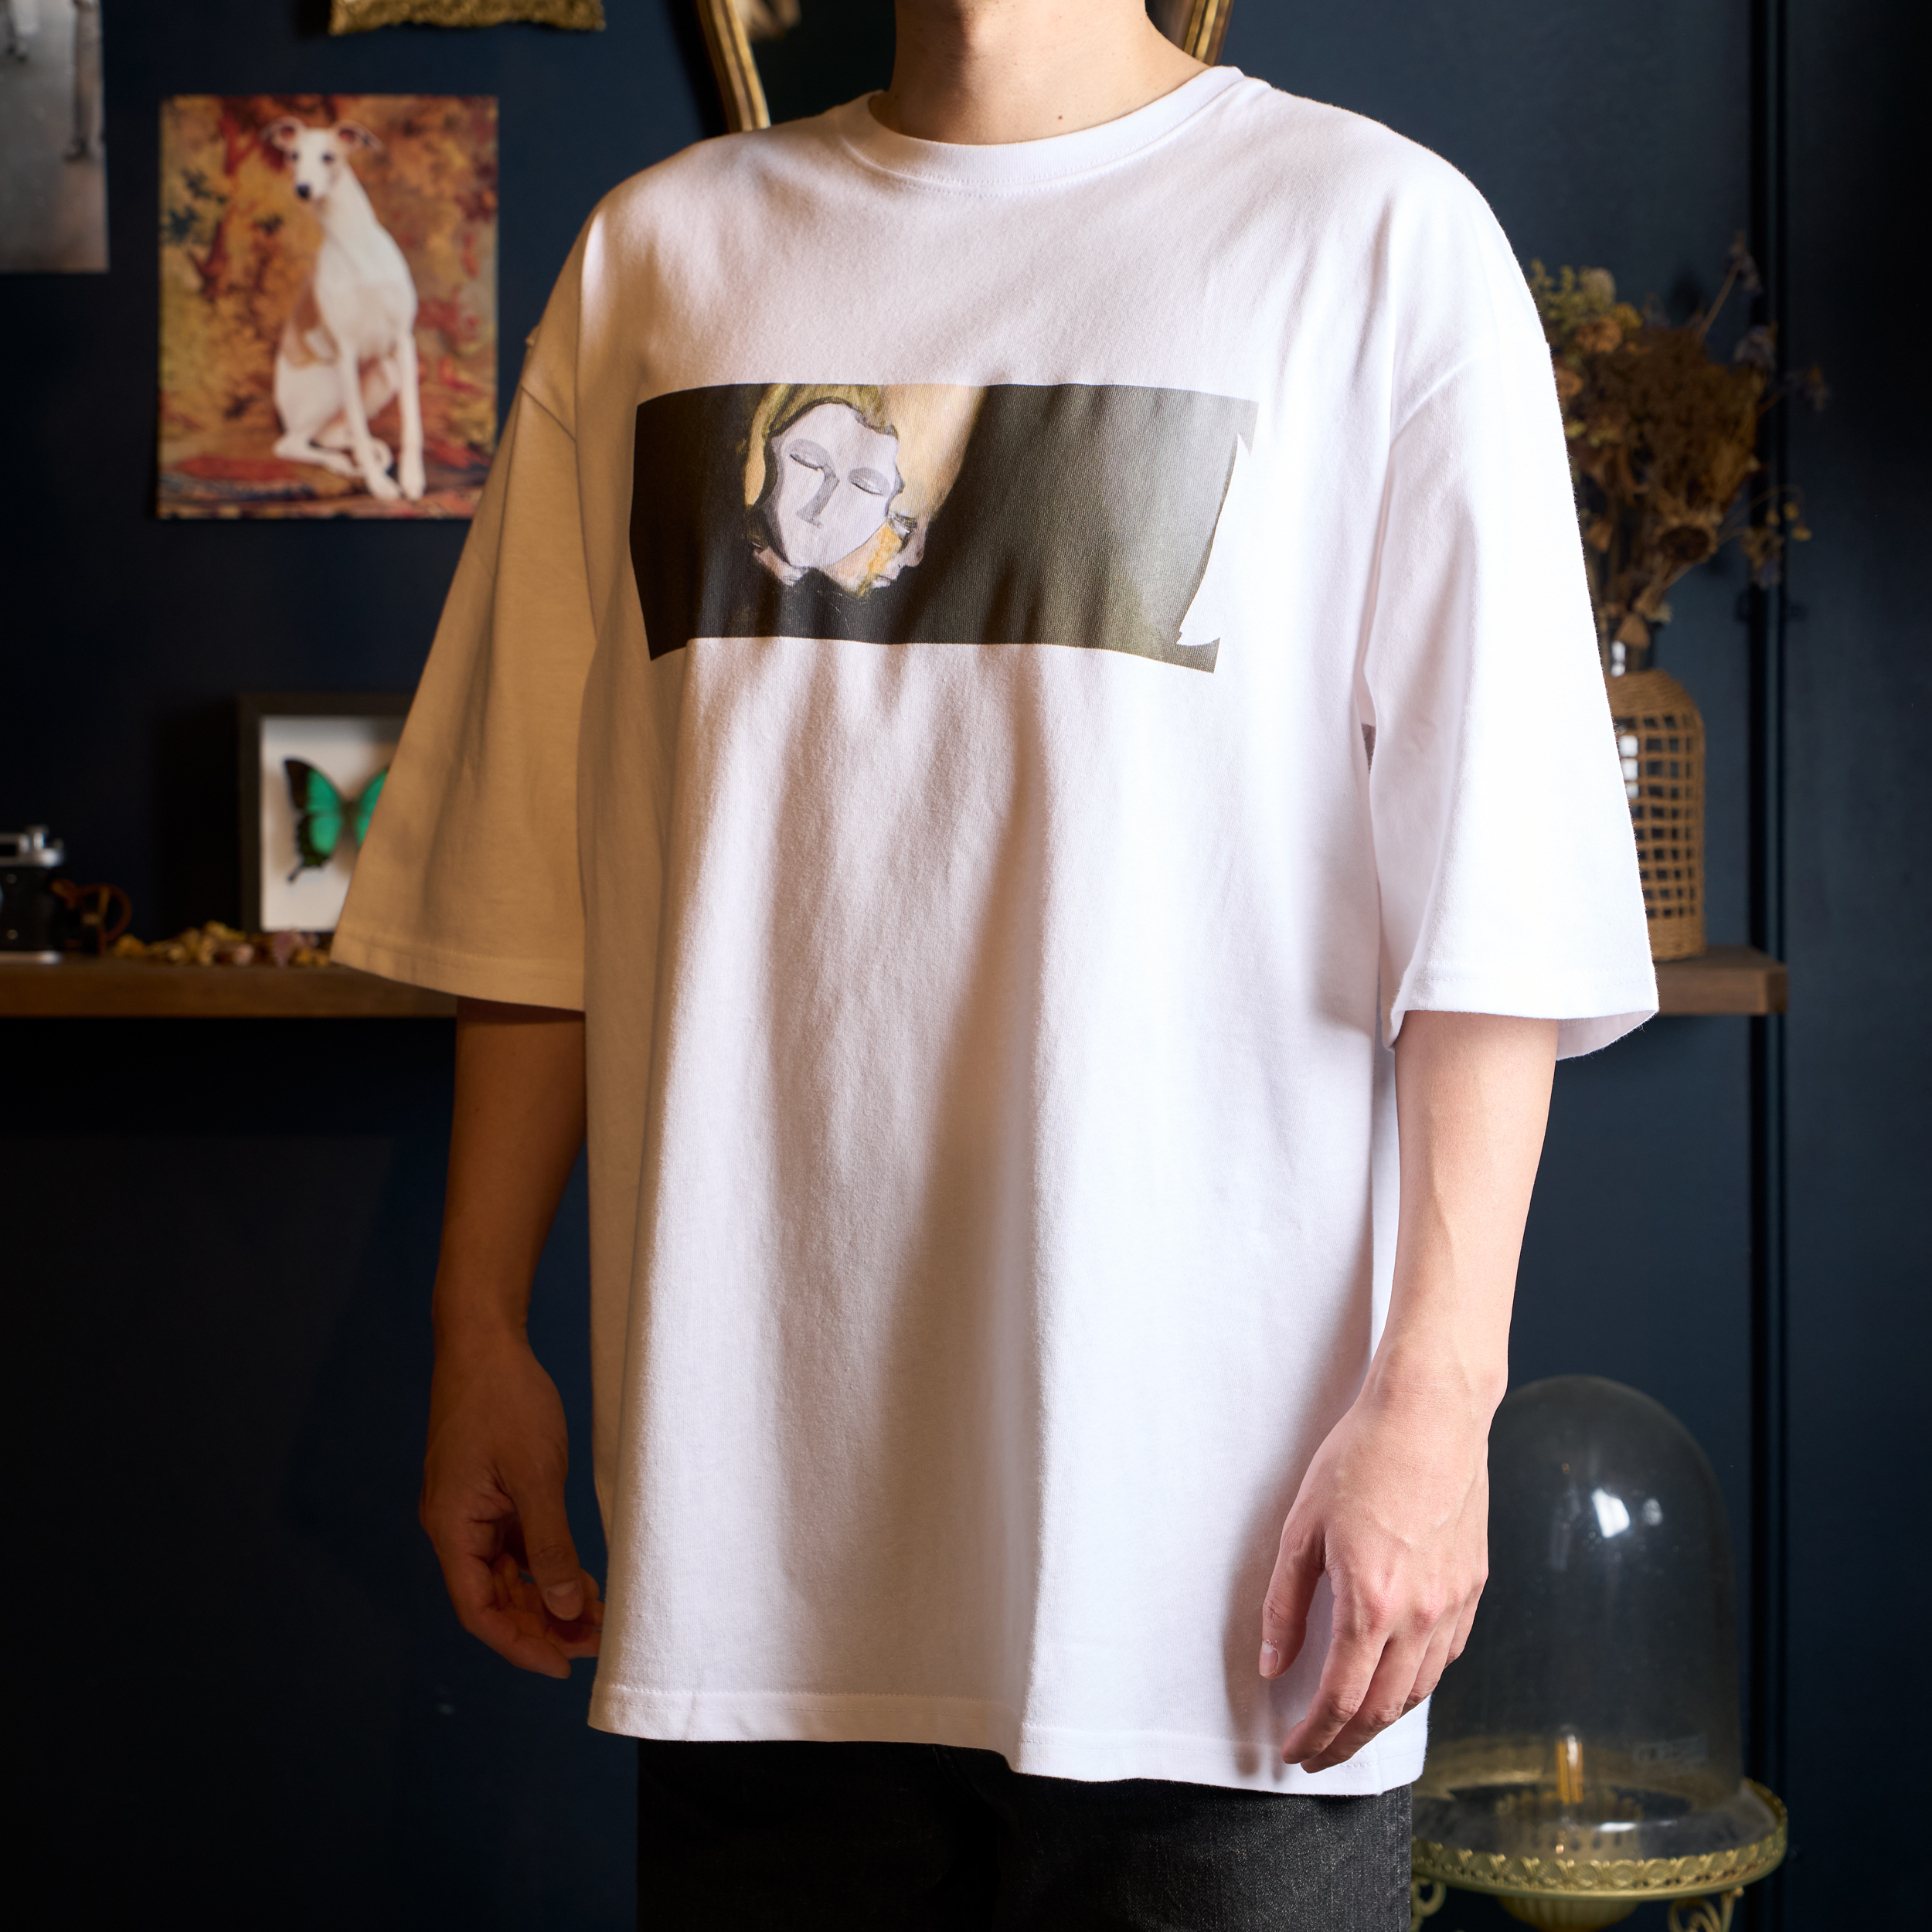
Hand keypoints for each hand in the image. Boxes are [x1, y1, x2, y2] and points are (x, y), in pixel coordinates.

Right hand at [420, 1331, 602, 1677]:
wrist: (484, 1339)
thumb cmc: (504, 1398)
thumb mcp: (537, 1475)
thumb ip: (550, 1544)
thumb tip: (567, 1605)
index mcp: (451, 1527)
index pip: (480, 1610)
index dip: (520, 1644)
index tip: (564, 1665)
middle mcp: (454, 1526)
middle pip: (494, 1598)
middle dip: (542, 1624)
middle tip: (597, 1640)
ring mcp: (470, 1510)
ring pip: (506, 1574)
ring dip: (547, 1597)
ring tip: (597, 1615)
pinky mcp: (487, 1493)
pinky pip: (513, 1545)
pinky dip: (543, 1564)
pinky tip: (581, 1576)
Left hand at [1258, 1373, 1488, 1769]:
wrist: (1430, 1414)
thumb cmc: (1360, 1457)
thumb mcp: (1302, 1527)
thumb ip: (1285, 1604)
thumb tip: (1275, 1665)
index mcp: (1371, 1602)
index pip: (1342, 1699)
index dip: (1315, 1736)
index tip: (1294, 1752)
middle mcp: (1420, 1614)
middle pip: (1384, 1709)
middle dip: (1346, 1743)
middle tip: (1317, 1755)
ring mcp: (1453, 1602)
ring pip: (1420, 1689)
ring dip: (1382, 1719)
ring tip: (1351, 1726)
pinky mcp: (1473, 1585)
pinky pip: (1446, 1655)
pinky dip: (1417, 1681)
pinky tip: (1395, 1677)